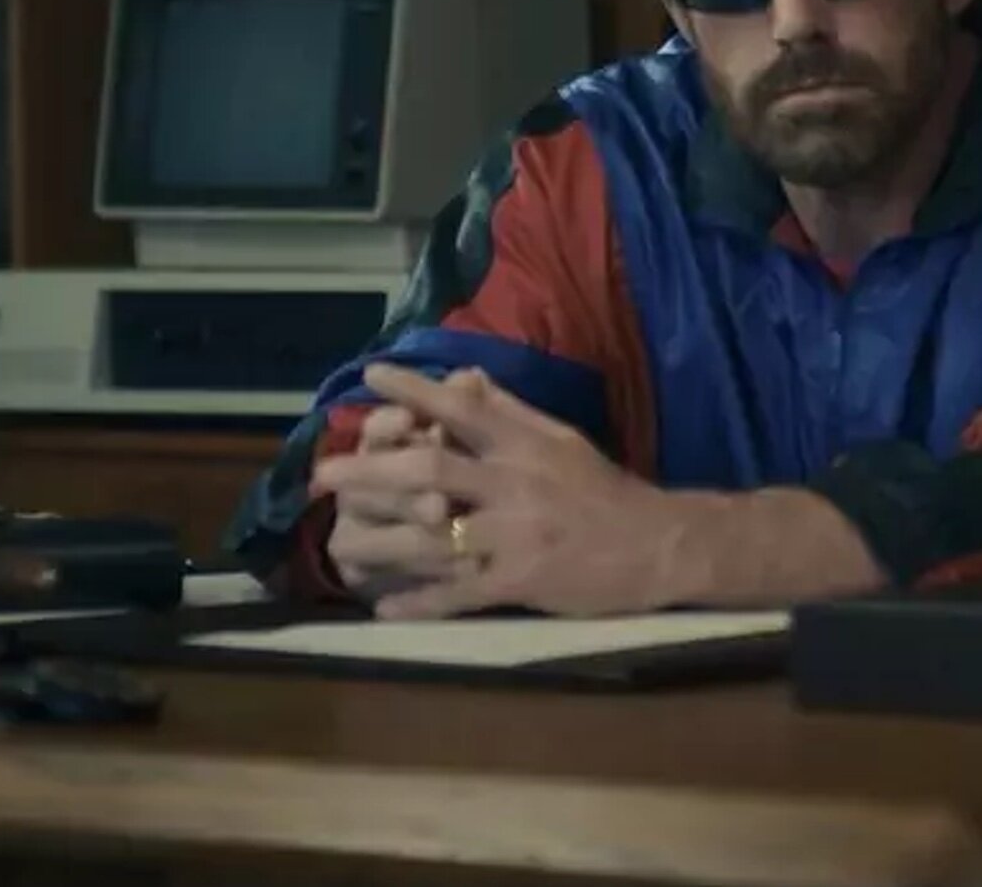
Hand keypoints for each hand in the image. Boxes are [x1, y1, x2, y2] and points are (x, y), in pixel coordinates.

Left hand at [316, 363, 684, 619]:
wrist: (659, 545)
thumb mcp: (561, 440)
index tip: (371, 375)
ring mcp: (516, 536)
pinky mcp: (522, 582)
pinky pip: (460, 594)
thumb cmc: (604, 490)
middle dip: (371, 472)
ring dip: (380, 542)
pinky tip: (384, 607)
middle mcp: (514, 485)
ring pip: (433, 538)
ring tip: (338, 546)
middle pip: (430, 474)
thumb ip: (510, 412)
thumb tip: (463, 380)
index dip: (415, 390)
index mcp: (524, 445)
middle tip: (322, 474)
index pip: (462, 409)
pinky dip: (421, 602)